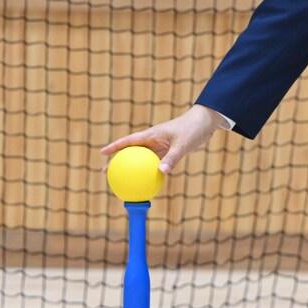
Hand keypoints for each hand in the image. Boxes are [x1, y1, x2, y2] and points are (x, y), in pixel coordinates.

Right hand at [99, 104, 224, 173]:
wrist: (205, 123)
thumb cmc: (192, 130)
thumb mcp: (182, 145)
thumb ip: (171, 159)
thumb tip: (160, 173)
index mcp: (151, 134)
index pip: (128, 141)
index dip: (114, 147)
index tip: (102, 153)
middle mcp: (152, 140)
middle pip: (130, 151)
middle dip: (117, 160)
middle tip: (106, 172)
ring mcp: (159, 146)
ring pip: (141, 159)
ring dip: (131, 168)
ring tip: (122, 181)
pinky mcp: (168, 152)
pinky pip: (154, 164)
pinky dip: (148, 172)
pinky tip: (147, 184)